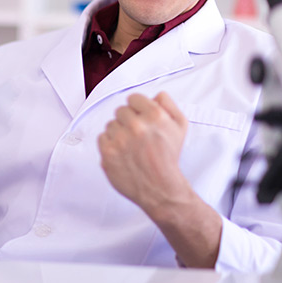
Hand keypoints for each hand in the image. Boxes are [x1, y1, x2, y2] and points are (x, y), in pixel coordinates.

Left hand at [98, 92, 189, 214]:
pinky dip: (110, 144)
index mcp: (155, 116)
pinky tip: (122, 153)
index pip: (133, 98)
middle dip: (128, 121)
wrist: (160, 188)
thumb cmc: (169, 158)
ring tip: (131, 146)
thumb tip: (156, 94)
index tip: (140, 118)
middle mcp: (137, 126)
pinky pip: (102, 137)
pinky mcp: (108, 152)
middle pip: (120, 111)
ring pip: (110, 124)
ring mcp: (121, 139)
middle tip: (137, 136)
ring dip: (118, 133)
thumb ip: (168, 105)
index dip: (137, 108)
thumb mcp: (179, 127)